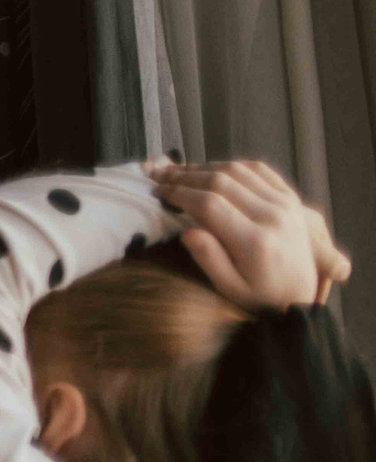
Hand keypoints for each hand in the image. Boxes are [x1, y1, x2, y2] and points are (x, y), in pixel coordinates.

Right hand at [147, 158, 351, 304]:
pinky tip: (213, 169)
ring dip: (204, 167)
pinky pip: (259, 170)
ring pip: (237, 170)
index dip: (179, 193)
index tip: (158, 192)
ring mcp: (286, 204)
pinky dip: (232, 165)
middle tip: (160, 176)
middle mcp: (273, 216)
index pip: (210, 204)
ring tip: (180, 171)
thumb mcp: (231, 288)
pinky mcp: (291, 198)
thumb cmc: (261, 295)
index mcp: (256, 241)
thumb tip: (186, 232)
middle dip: (185, 175)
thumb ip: (210, 260)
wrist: (303, 292)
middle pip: (221, 181)